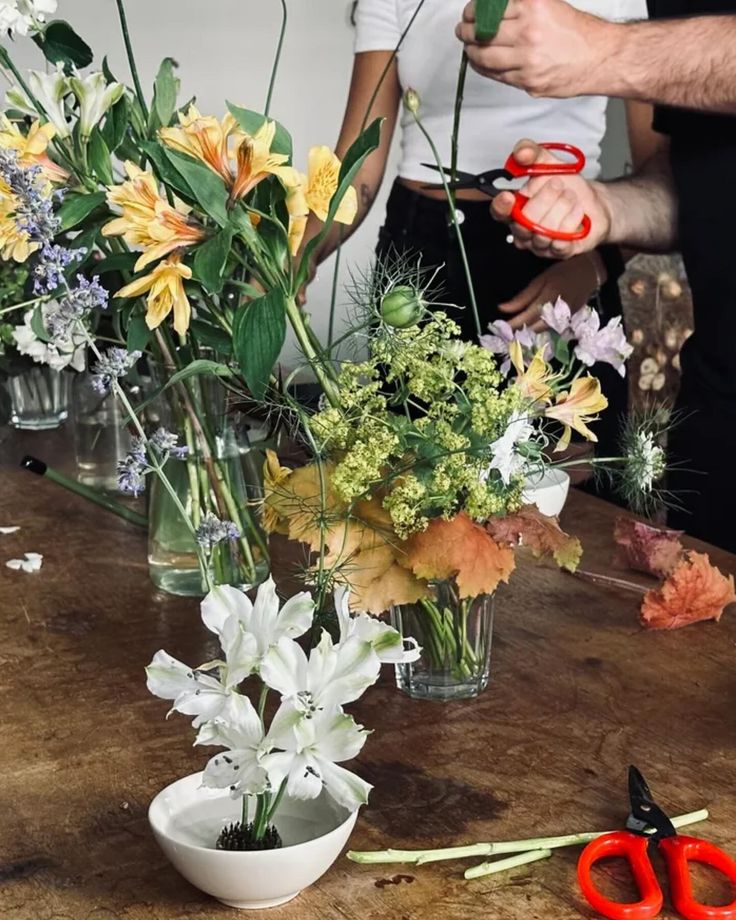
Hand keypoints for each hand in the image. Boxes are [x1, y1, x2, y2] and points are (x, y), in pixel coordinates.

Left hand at [455, 0, 618, 97]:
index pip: (490, 9)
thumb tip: (494, 7)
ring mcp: (526, 60)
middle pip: (483, 34)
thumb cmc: (577, 32)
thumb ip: (521, 5)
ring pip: (486, 57)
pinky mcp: (528, 81)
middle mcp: (528, 33)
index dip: (473, 12)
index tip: (469, 13)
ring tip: (469, 47)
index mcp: (532, 7)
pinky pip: (497, 76)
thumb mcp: (549, 3)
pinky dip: (485, 68)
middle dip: (467, 32)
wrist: (600, 58)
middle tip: (462, 30)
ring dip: (472, 52)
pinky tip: (481, 63)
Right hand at [491, 140, 612, 258]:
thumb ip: (532, 153)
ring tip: (570, 197)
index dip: (502, 207)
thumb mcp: (549, 163)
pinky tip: (577, 212)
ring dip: (562, 207)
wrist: (593, 203)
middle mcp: (524, 231)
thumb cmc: (567, 188)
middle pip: (524, 223)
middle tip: (559, 185)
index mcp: (516, 210)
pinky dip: (573, 221)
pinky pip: (561, 243)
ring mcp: (541, 245)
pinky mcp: (559, 252)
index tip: (509, 196)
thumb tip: (521, 153)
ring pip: (543, 233)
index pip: (499, 213)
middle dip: (545, 198)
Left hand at [500, 253, 604, 331]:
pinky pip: (550, 329)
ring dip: (527, 333)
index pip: (526, 317)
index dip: (513, 324)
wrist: (590, 272)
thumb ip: (522, 297)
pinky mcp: (569, 320)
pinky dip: (538, 330)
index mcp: (548, 298)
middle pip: (533, 328)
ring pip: (542, 331)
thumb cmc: (563, 271)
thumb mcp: (541, 279)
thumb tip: (502, 309)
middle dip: (518, 332)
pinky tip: (530, 329)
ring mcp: (564, 318)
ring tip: (514, 333)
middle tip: (504, 334)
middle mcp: (556, 311)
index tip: (500, 327)